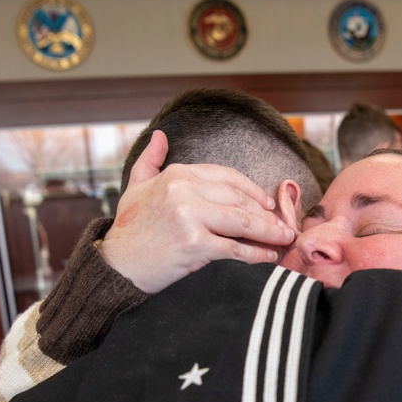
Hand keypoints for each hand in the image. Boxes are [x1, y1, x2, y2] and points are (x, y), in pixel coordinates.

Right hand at [99, 130, 294, 292]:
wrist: (117, 266)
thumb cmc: (129, 229)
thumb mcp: (136, 187)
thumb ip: (151, 160)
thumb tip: (161, 135)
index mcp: (177, 175)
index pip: (227, 177)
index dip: (253, 191)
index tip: (269, 204)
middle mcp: (184, 191)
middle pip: (239, 200)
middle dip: (267, 214)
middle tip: (285, 225)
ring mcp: (190, 217)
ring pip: (242, 222)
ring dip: (269, 232)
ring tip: (284, 239)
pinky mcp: (195, 244)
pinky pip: (235, 248)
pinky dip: (256, 254)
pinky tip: (268, 257)